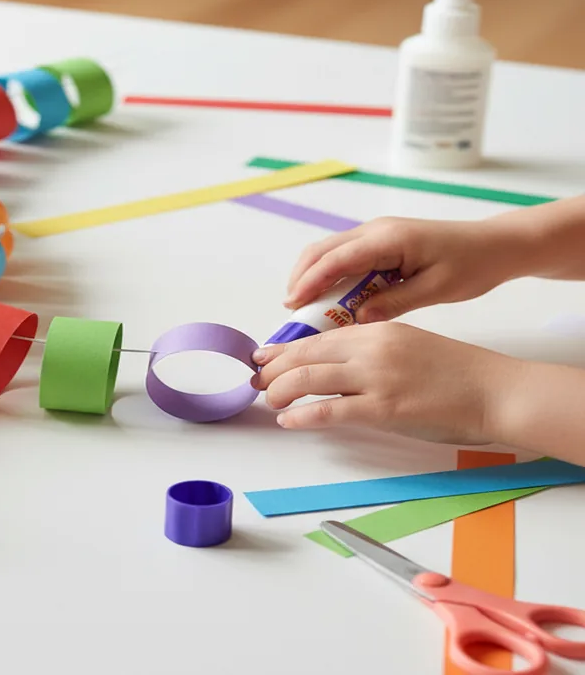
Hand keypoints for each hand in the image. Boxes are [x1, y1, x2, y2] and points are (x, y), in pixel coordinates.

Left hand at [251, 323, 517, 444]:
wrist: (495, 390)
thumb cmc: (455, 372)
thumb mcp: (407, 346)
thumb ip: (370, 351)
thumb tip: (334, 367)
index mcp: (376, 330)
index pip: (317, 338)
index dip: (284, 349)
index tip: (263, 357)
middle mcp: (371, 348)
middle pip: (306, 355)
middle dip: (274, 369)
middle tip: (256, 380)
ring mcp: (376, 378)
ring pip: (309, 379)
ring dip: (280, 390)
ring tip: (267, 400)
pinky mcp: (384, 408)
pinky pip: (330, 410)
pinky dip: (302, 415)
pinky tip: (288, 420)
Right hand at [284, 217, 519, 322]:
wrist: (495, 245)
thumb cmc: (472, 265)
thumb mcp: (435, 289)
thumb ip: (393, 303)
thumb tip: (357, 319)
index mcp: (388, 239)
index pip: (336, 259)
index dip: (310, 281)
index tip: (292, 304)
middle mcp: (376, 230)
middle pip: (323, 250)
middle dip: (302, 278)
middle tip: (293, 310)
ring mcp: (377, 234)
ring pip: (330, 252)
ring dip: (314, 277)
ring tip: (307, 308)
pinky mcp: (381, 242)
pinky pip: (346, 257)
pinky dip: (331, 275)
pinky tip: (332, 298)